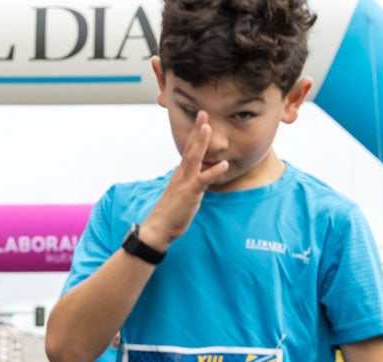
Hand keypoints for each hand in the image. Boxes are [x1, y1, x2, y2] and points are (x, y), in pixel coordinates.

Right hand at [142, 111, 230, 248]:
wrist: (158, 227)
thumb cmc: (171, 212)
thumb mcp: (182, 192)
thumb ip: (191, 182)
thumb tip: (201, 177)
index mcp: (181, 173)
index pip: (189, 149)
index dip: (195, 134)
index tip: (201, 120)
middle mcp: (182, 173)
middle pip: (190, 148)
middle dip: (197, 130)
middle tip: (203, 113)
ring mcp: (185, 182)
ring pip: (194, 158)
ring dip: (202, 143)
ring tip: (208, 128)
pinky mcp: (190, 193)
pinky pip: (203, 180)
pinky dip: (214, 172)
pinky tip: (224, 164)